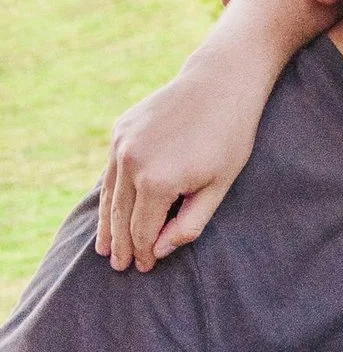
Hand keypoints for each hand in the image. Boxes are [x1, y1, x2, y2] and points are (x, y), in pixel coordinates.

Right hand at [97, 62, 261, 271]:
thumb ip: (190, 222)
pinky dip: (109, 193)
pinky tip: (110, 209)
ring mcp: (121, 145)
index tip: (143, 268)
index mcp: (157, 182)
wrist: (220, 83)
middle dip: (121, 244)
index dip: (143, 252)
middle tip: (119, 267)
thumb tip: (160, 249)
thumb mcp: (220, 185)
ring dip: (106, 223)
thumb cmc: (230, 136)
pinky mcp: (119, 130)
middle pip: (121, 216)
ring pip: (109, 195)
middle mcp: (131, 164)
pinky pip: (110, 171)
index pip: (142, 230)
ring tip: (104, 248)